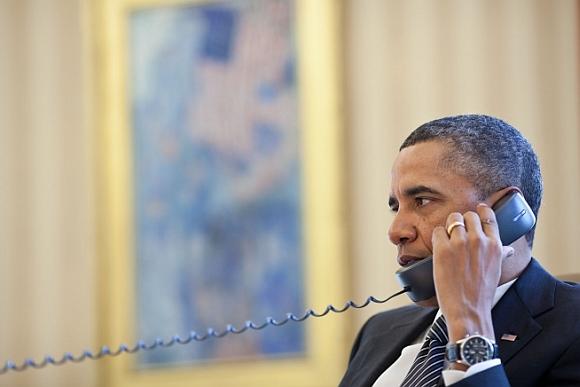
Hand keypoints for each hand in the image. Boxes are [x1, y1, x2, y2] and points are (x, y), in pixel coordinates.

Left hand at [431, 203, 513, 341]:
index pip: (488, 216)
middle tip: (457, 231)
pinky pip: (437, 231)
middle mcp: (479, 240)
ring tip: (447, 239)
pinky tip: (439, 248)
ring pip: (452, 220)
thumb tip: (508, 250)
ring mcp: (460, 243)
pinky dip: (437, 237)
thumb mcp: (496, 271)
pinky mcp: (443, 249)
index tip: (478, 209)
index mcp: (495, 245)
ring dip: (448, 227)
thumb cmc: (481, 293)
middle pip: (468, 215)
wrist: (468, 310)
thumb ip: (501, 255)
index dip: (481, 210)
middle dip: (461, 221)